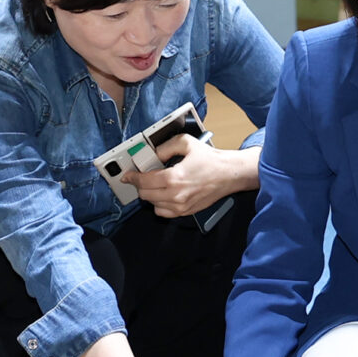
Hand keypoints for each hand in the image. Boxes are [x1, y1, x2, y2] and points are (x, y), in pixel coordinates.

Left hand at [131, 136, 249, 216]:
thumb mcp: (186, 143)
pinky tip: (163, 195)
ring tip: (154, 185)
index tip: (127, 176)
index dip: (132, 178)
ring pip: (153, 205)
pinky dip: (159, 205)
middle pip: (145, 195)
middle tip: (141, 178)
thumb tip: (153, 154)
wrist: (229, 174)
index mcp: (174, 177)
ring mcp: (181, 205)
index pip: (144, 181)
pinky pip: (164, 213)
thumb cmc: (211, 160)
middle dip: (140, 186)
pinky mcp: (186, 211)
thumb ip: (166, 146)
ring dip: (150, 195)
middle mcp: (176, 194)